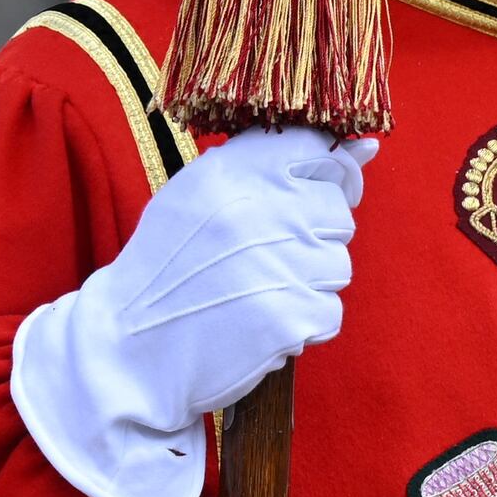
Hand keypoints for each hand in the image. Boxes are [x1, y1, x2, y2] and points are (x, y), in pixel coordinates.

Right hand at [6, 127, 373, 496]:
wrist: (130, 349)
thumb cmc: (167, 270)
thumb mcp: (195, 197)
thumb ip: (269, 165)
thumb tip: (366, 149)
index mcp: (229, 173)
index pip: (315, 147)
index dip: (328, 172)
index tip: (314, 194)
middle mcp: (257, 210)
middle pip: (336, 211)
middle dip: (311, 237)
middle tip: (264, 258)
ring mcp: (277, 265)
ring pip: (338, 265)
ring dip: (307, 283)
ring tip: (257, 292)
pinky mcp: (290, 317)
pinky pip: (330, 312)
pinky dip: (303, 324)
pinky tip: (262, 323)